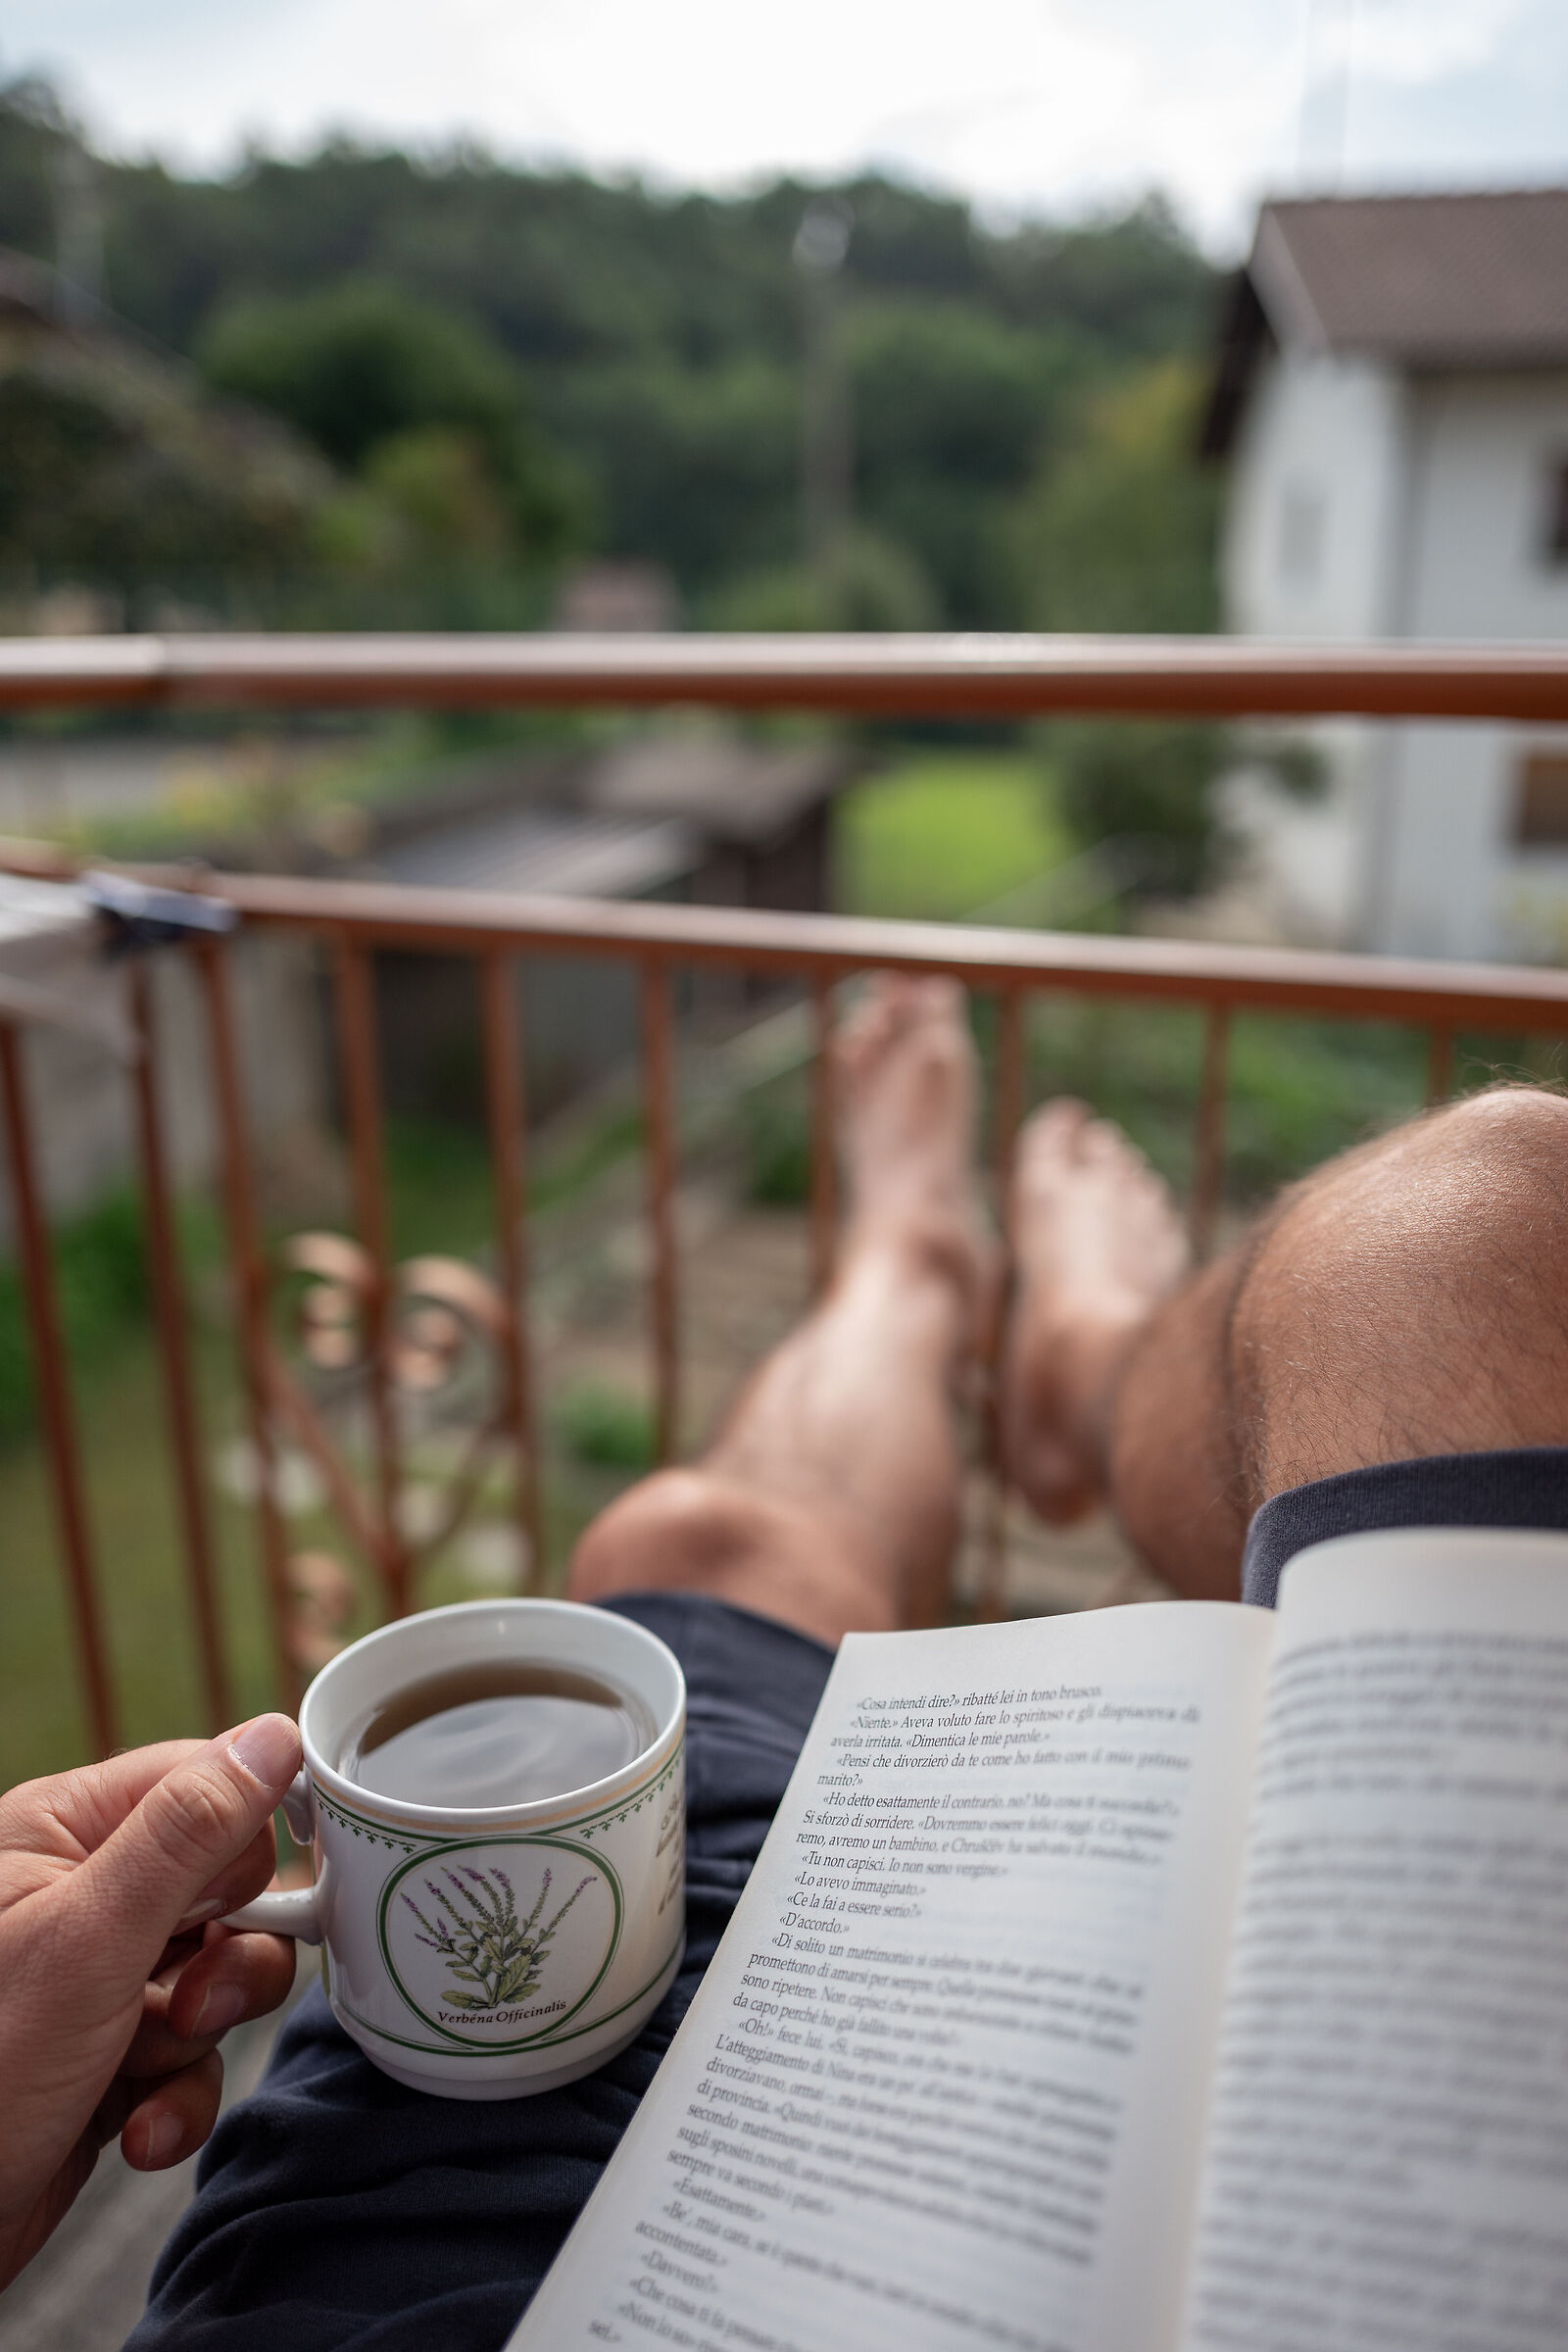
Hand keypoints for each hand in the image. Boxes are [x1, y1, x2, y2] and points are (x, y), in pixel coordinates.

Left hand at [0, 1715, 301, 2289]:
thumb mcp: (89, 1942)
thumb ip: (188, 1834)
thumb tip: (275, 1737)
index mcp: (62, 1833)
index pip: (202, 1781)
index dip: (249, 1837)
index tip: (262, 1897)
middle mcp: (81, 1895)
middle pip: (227, 1886)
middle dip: (227, 1960)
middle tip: (189, 2003)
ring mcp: (95, 1979)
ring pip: (218, 1976)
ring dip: (200, 2041)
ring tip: (146, 2073)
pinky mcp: (107, 2056)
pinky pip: (191, 2056)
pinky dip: (178, 2099)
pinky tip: (137, 2131)